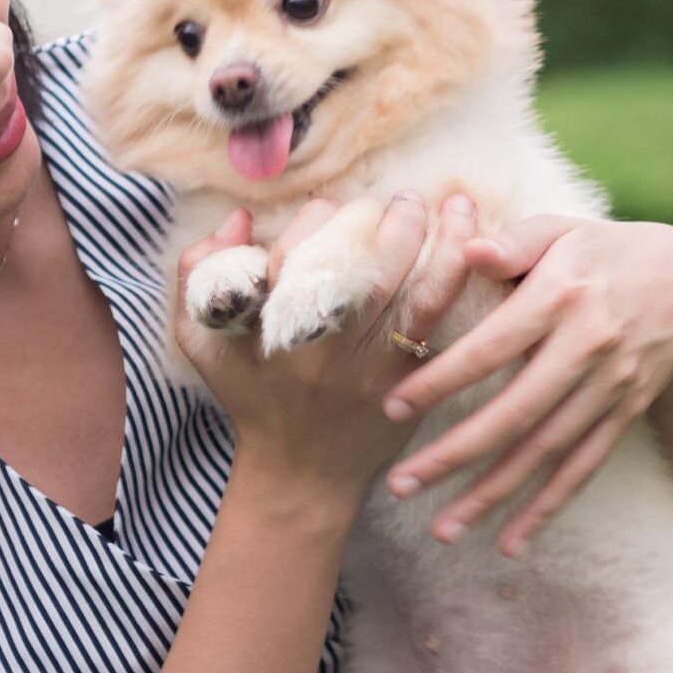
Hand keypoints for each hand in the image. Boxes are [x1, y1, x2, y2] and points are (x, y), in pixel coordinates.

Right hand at [174, 192, 478, 510]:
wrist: (300, 473)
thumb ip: (198, 272)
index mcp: (276, 332)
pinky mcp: (412, 382)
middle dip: (385, 220)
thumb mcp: (202, 340)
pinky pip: (444, 322)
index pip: (301, 252)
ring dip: (440, 241)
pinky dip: (460, 278)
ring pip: (417, 292)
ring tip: (450, 204)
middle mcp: (329, 350)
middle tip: (398, 200)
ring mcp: (376, 369)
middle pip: (364, 268)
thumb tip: (237, 218)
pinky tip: (474, 244)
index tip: (330, 212)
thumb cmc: (251, 396)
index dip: (319, 218)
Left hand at [380, 216, 672, 556]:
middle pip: (516, 412)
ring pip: (546, 451)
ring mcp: (611, 386)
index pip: (492, 347)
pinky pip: (583, 467)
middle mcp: (588, 347)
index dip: (443, 379)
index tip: (393, 408)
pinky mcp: (625, 413)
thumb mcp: (561, 228)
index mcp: (562, 296)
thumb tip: (467, 249)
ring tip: (442, 529)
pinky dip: (548, 507)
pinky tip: (510, 542)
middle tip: (401, 485)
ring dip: (494, 494)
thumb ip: (513, 241)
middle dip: (455, 454)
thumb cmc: (599, 249)